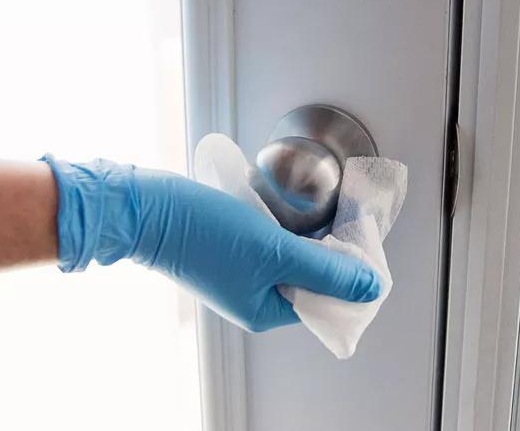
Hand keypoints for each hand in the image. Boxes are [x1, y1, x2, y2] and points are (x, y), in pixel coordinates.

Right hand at [42, 156, 382, 331]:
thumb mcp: (274, 250)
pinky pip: (273, 245)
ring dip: (312, 238)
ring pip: (294, 259)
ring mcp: (240, 275)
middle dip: (334, 252)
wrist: (149, 209)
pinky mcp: (230, 251)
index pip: (326, 302)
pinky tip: (293, 211)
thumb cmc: (204, 232)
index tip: (366, 243)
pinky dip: (288, 230)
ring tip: (324, 212)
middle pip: (311, 280)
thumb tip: (370, 287)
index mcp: (265, 311)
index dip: (351, 276)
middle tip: (349, 219)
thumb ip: (325, 270)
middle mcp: (253, 298)